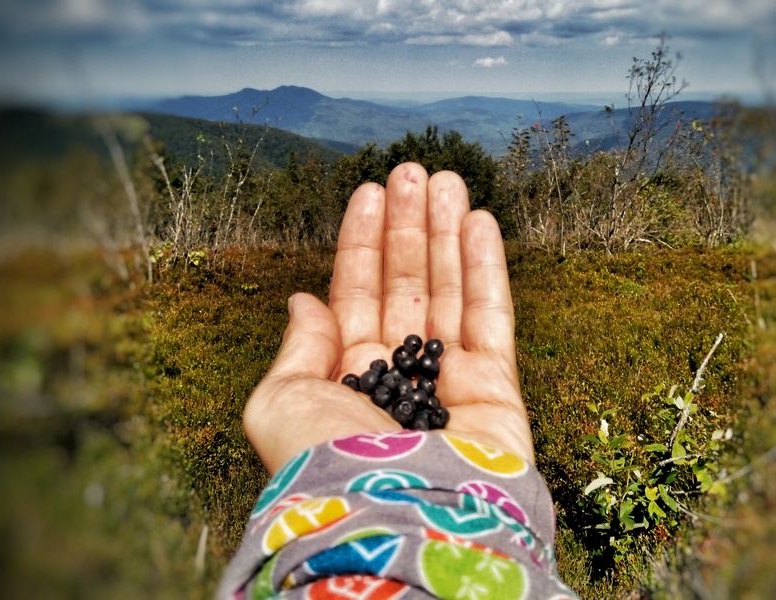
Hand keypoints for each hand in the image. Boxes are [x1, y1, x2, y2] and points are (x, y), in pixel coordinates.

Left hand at [243, 163, 533, 473]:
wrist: (398, 518)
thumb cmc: (329, 466)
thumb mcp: (279, 404)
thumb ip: (296, 348)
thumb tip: (302, 299)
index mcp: (346, 378)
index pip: (355, 294)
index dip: (361, 242)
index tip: (367, 191)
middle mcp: (398, 376)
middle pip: (406, 284)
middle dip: (407, 227)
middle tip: (411, 170)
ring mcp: (450, 380)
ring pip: (449, 290)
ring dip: (447, 233)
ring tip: (446, 179)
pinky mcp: (497, 388)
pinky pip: (492, 315)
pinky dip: (487, 267)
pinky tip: (480, 221)